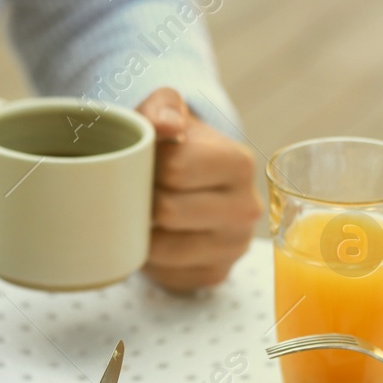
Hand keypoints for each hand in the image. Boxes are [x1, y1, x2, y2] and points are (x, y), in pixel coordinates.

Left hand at [136, 88, 259, 291]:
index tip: (142, 162)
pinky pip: (167, 275)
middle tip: (135, 191)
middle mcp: (247, 209)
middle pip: (168, 212)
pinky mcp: (217, 274)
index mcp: (239, 164)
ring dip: (140, 233)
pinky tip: (155, 237)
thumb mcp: (167, 111)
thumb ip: (162, 106)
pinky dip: (152, 260)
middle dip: (140, 201)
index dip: (144, 166)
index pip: (175, 170)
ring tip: (141, 213)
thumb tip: (167, 126)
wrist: (189, 183)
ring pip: (163, 249)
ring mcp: (234, 247)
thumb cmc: (173, 145)